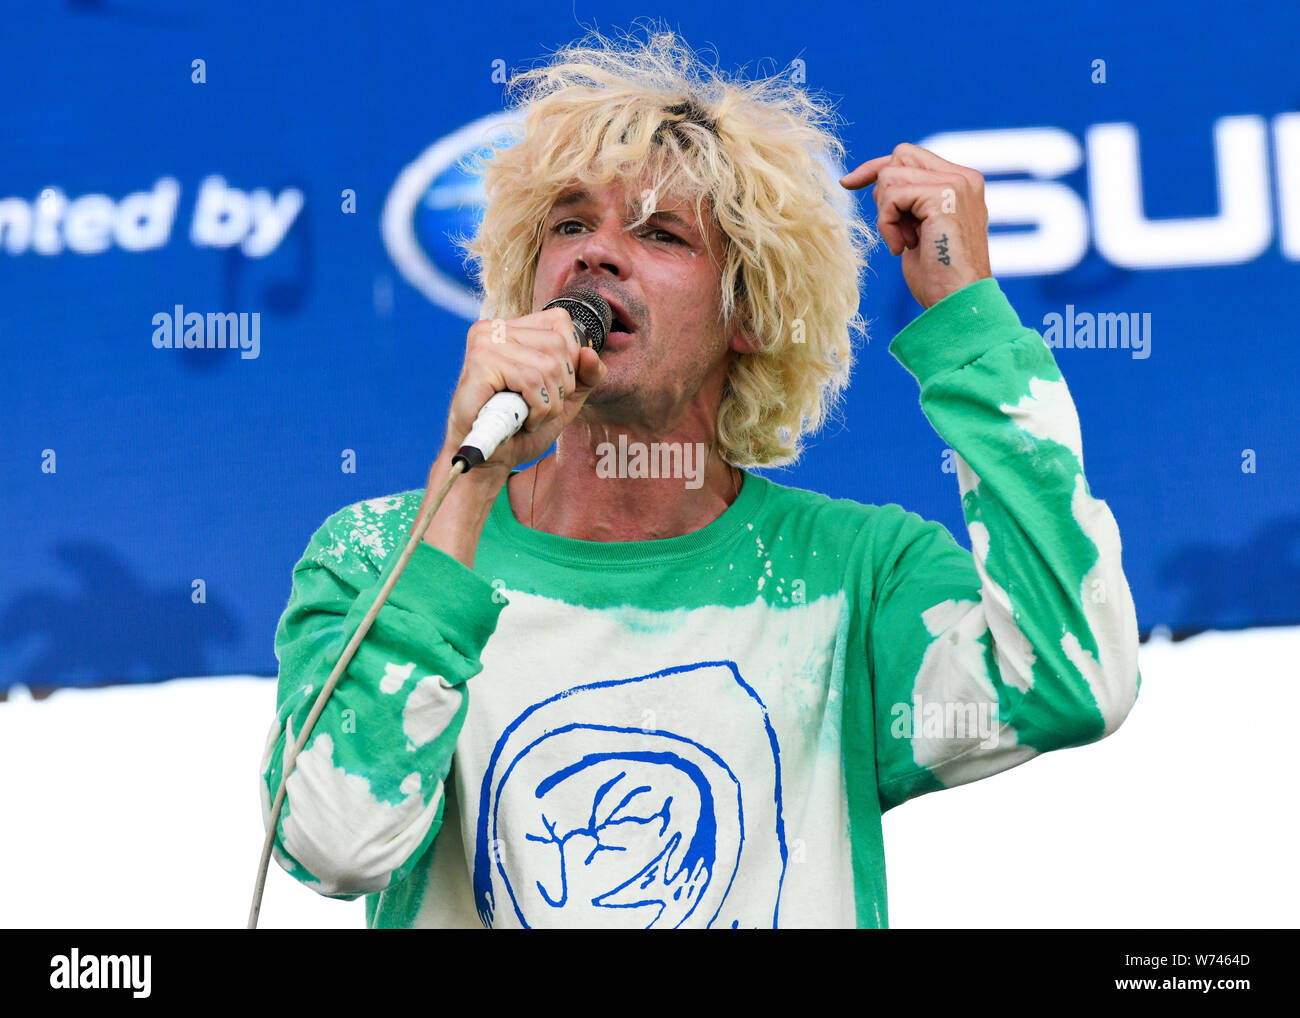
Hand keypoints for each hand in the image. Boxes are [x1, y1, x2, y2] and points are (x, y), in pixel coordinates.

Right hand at [441, 307, 607, 477]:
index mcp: (513, 329)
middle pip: (558, 344)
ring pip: (548, 365)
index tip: (553, 388)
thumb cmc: (521, 426)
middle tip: (541, 408)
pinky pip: (530, 381)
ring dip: (549, 403)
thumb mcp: (565, 397)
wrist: (490, 459)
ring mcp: (485, 342)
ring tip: (530, 417)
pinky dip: (537, 409)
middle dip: (562, 386)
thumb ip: (586, 375)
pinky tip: (522, 421)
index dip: (571, 359)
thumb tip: (591, 354)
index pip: (561, 321)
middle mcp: (496, 329)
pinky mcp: (480, 363)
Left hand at [840, 143, 991, 310]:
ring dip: (886, 215)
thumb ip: (907, 202)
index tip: (847, 183)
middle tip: (894, 230)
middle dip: (883, 193)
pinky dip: (887, 223)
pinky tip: (902, 247)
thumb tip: (876, 183)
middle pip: (900, 156)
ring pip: (891, 175)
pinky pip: (892, 195)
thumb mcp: (919, 230)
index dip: (876, 168)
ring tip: (904, 243)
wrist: (957, 302)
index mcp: (961, 183)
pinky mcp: (944, 195)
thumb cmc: (937, 277)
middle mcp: (963, 177)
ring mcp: (956, 183)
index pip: (910, 156)